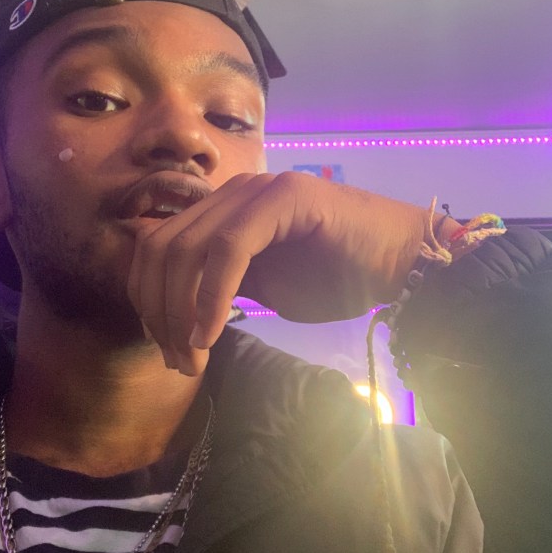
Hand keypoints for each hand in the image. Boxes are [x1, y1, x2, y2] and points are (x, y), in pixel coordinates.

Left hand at [126, 171, 427, 375]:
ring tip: (194, 357)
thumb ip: (219, 289)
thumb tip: (175, 314)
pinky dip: (211, 297)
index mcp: (221, 210)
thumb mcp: (264, 289)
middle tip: (179, 362)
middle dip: (159, 312)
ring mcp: (256, 190)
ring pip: (186, 250)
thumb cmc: (338, 278)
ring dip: (181, 312)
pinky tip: (211, 334)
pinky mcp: (283, 198)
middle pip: (160, 249)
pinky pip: (228, 251)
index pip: (156, 247)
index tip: (165, 349)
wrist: (403, 263)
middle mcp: (231, 193)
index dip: (148, 300)